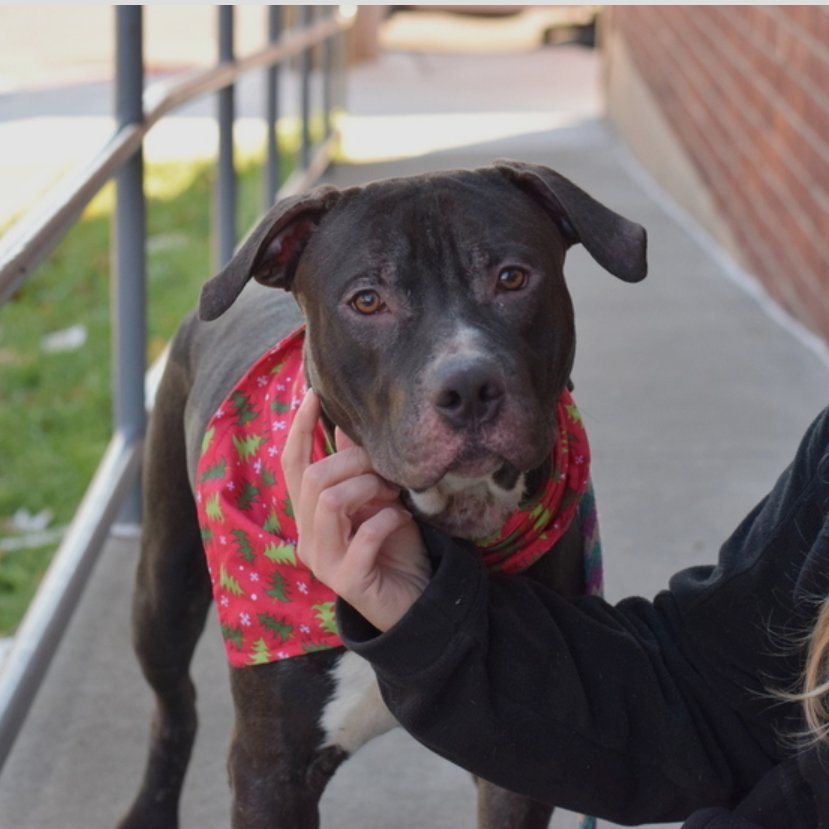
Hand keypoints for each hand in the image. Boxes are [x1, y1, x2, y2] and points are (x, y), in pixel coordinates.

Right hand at [282, 391, 430, 631]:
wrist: (418, 601)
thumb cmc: (395, 547)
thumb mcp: (377, 499)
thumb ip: (356, 467)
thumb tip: (344, 422)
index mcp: (310, 515)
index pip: (291, 464)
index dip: (299, 429)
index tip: (313, 394)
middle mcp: (308, 537)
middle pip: (312, 478)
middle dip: (353, 461)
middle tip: (385, 470)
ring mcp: (325, 562)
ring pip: (329, 502)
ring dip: (368, 487)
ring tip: (393, 494)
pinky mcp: (348, 582)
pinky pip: (364, 536)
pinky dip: (388, 519)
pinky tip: (402, 519)